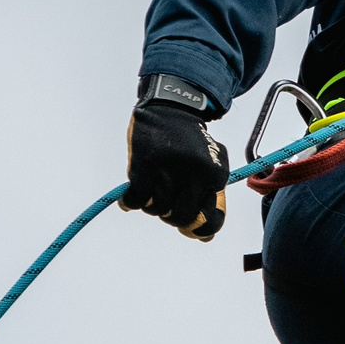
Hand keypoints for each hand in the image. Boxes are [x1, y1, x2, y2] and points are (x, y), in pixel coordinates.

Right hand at [123, 96, 229, 240]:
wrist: (172, 106)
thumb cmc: (192, 143)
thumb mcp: (212, 165)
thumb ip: (210, 198)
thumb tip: (204, 237)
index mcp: (214, 177)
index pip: (208, 220)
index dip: (197, 228)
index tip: (189, 225)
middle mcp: (194, 175)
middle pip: (179, 218)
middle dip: (171, 216)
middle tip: (166, 203)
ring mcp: (169, 170)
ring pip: (157, 210)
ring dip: (152, 206)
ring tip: (152, 191)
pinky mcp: (145, 165)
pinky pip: (137, 199)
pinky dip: (131, 202)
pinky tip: (130, 198)